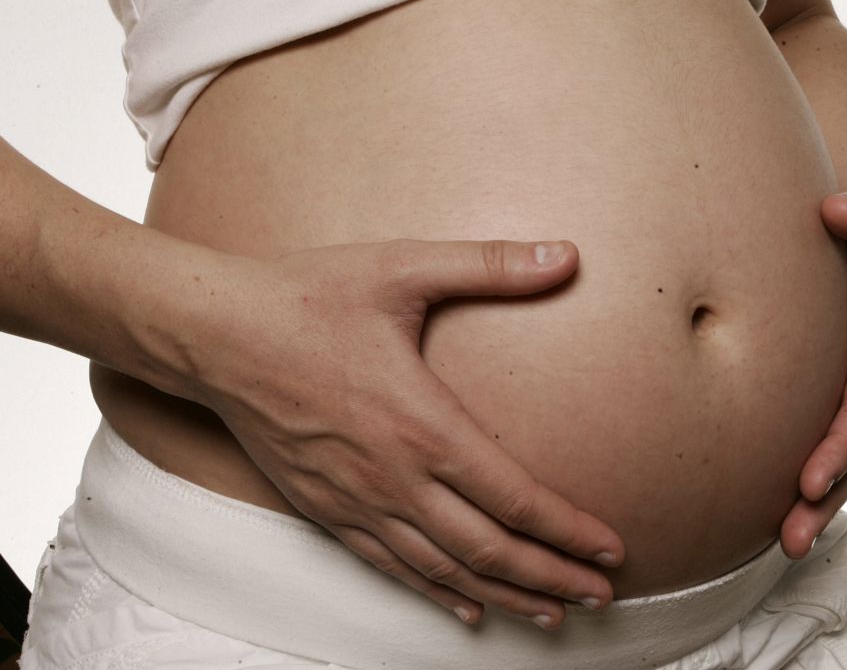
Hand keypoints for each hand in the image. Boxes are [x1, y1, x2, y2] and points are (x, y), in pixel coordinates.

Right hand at [182, 238, 623, 628]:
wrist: (214, 334)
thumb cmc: (309, 296)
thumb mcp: (404, 267)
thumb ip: (492, 265)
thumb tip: (568, 253)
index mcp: (424, 424)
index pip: (515, 498)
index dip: (569, 531)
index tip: (612, 551)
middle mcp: (394, 477)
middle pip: (489, 549)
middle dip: (552, 577)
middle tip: (600, 598)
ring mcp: (356, 501)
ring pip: (443, 570)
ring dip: (504, 596)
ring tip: (551, 614)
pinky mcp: (324, 510)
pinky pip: (389, 567)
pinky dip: (435, 593)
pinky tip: (466, 609)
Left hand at [780, 183, 846, 557]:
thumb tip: (838, 210)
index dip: (839, 440)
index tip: (806, 480)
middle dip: (826, 491)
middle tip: (790, 537)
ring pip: (846, 453)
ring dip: (820, 500)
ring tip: (785, 543)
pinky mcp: (840, 389)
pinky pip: (831, 440)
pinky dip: (811, 476)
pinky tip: (777, 509)